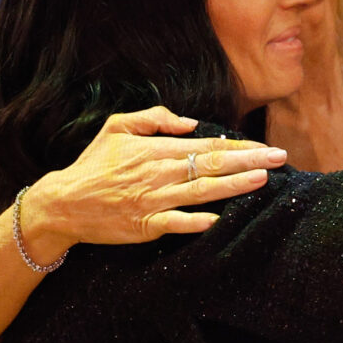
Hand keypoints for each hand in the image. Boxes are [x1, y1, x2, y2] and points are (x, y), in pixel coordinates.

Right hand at [28, 107, 286, 251]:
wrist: (63, 202)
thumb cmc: (94, 164)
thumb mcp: (116, 128)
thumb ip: (154, 118)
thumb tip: (191, 123)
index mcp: (155, 149)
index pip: (206, 146)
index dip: (239, 146)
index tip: (265, 147)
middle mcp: (158, 173)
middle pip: (210, 165)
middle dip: (248, 161)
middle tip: (279, 159)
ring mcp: (153, 199)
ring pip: (201, 192)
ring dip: (233, 186)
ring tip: (261, 180)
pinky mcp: (146, 224)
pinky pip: (176, 223)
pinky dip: (197, 222)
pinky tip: (219, 219)